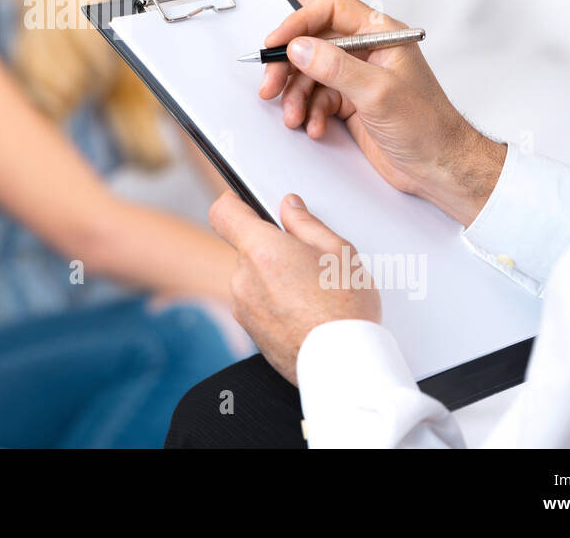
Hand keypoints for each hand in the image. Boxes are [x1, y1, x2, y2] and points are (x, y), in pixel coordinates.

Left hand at [209, 190, 379, 385]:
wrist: (343, 367)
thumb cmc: (345, 311)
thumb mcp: (338, 252)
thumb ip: (306, 223)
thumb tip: (289, 207)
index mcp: (261, 250)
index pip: (224, 212)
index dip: (234, 202)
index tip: (246, 202)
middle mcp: (243, 278)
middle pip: (245, 249)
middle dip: (270, 249)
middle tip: (305, 259)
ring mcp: (243, 307)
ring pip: (252, 278)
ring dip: (273, 278)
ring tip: (311, 291)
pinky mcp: (250, 332)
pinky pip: (257, 305)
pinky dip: (274, 304)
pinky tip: (304, 312)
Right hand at [260, 0, 505, 226]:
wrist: (441, 167)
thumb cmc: (428, 127)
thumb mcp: (378, 93)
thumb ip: (336, 67)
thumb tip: (300, 47)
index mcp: (381, 34)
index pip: (330, 10)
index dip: (298, 23)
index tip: (276, 43)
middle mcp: (368, 51)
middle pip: (312, 43)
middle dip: (289, 66)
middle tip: (270, 85)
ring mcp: (359, 77)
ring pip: (310, 75)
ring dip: (297, 97)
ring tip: (295, 117)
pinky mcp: (352, 102)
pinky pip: (318, 99)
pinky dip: (310, 113)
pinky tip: (315, 127)